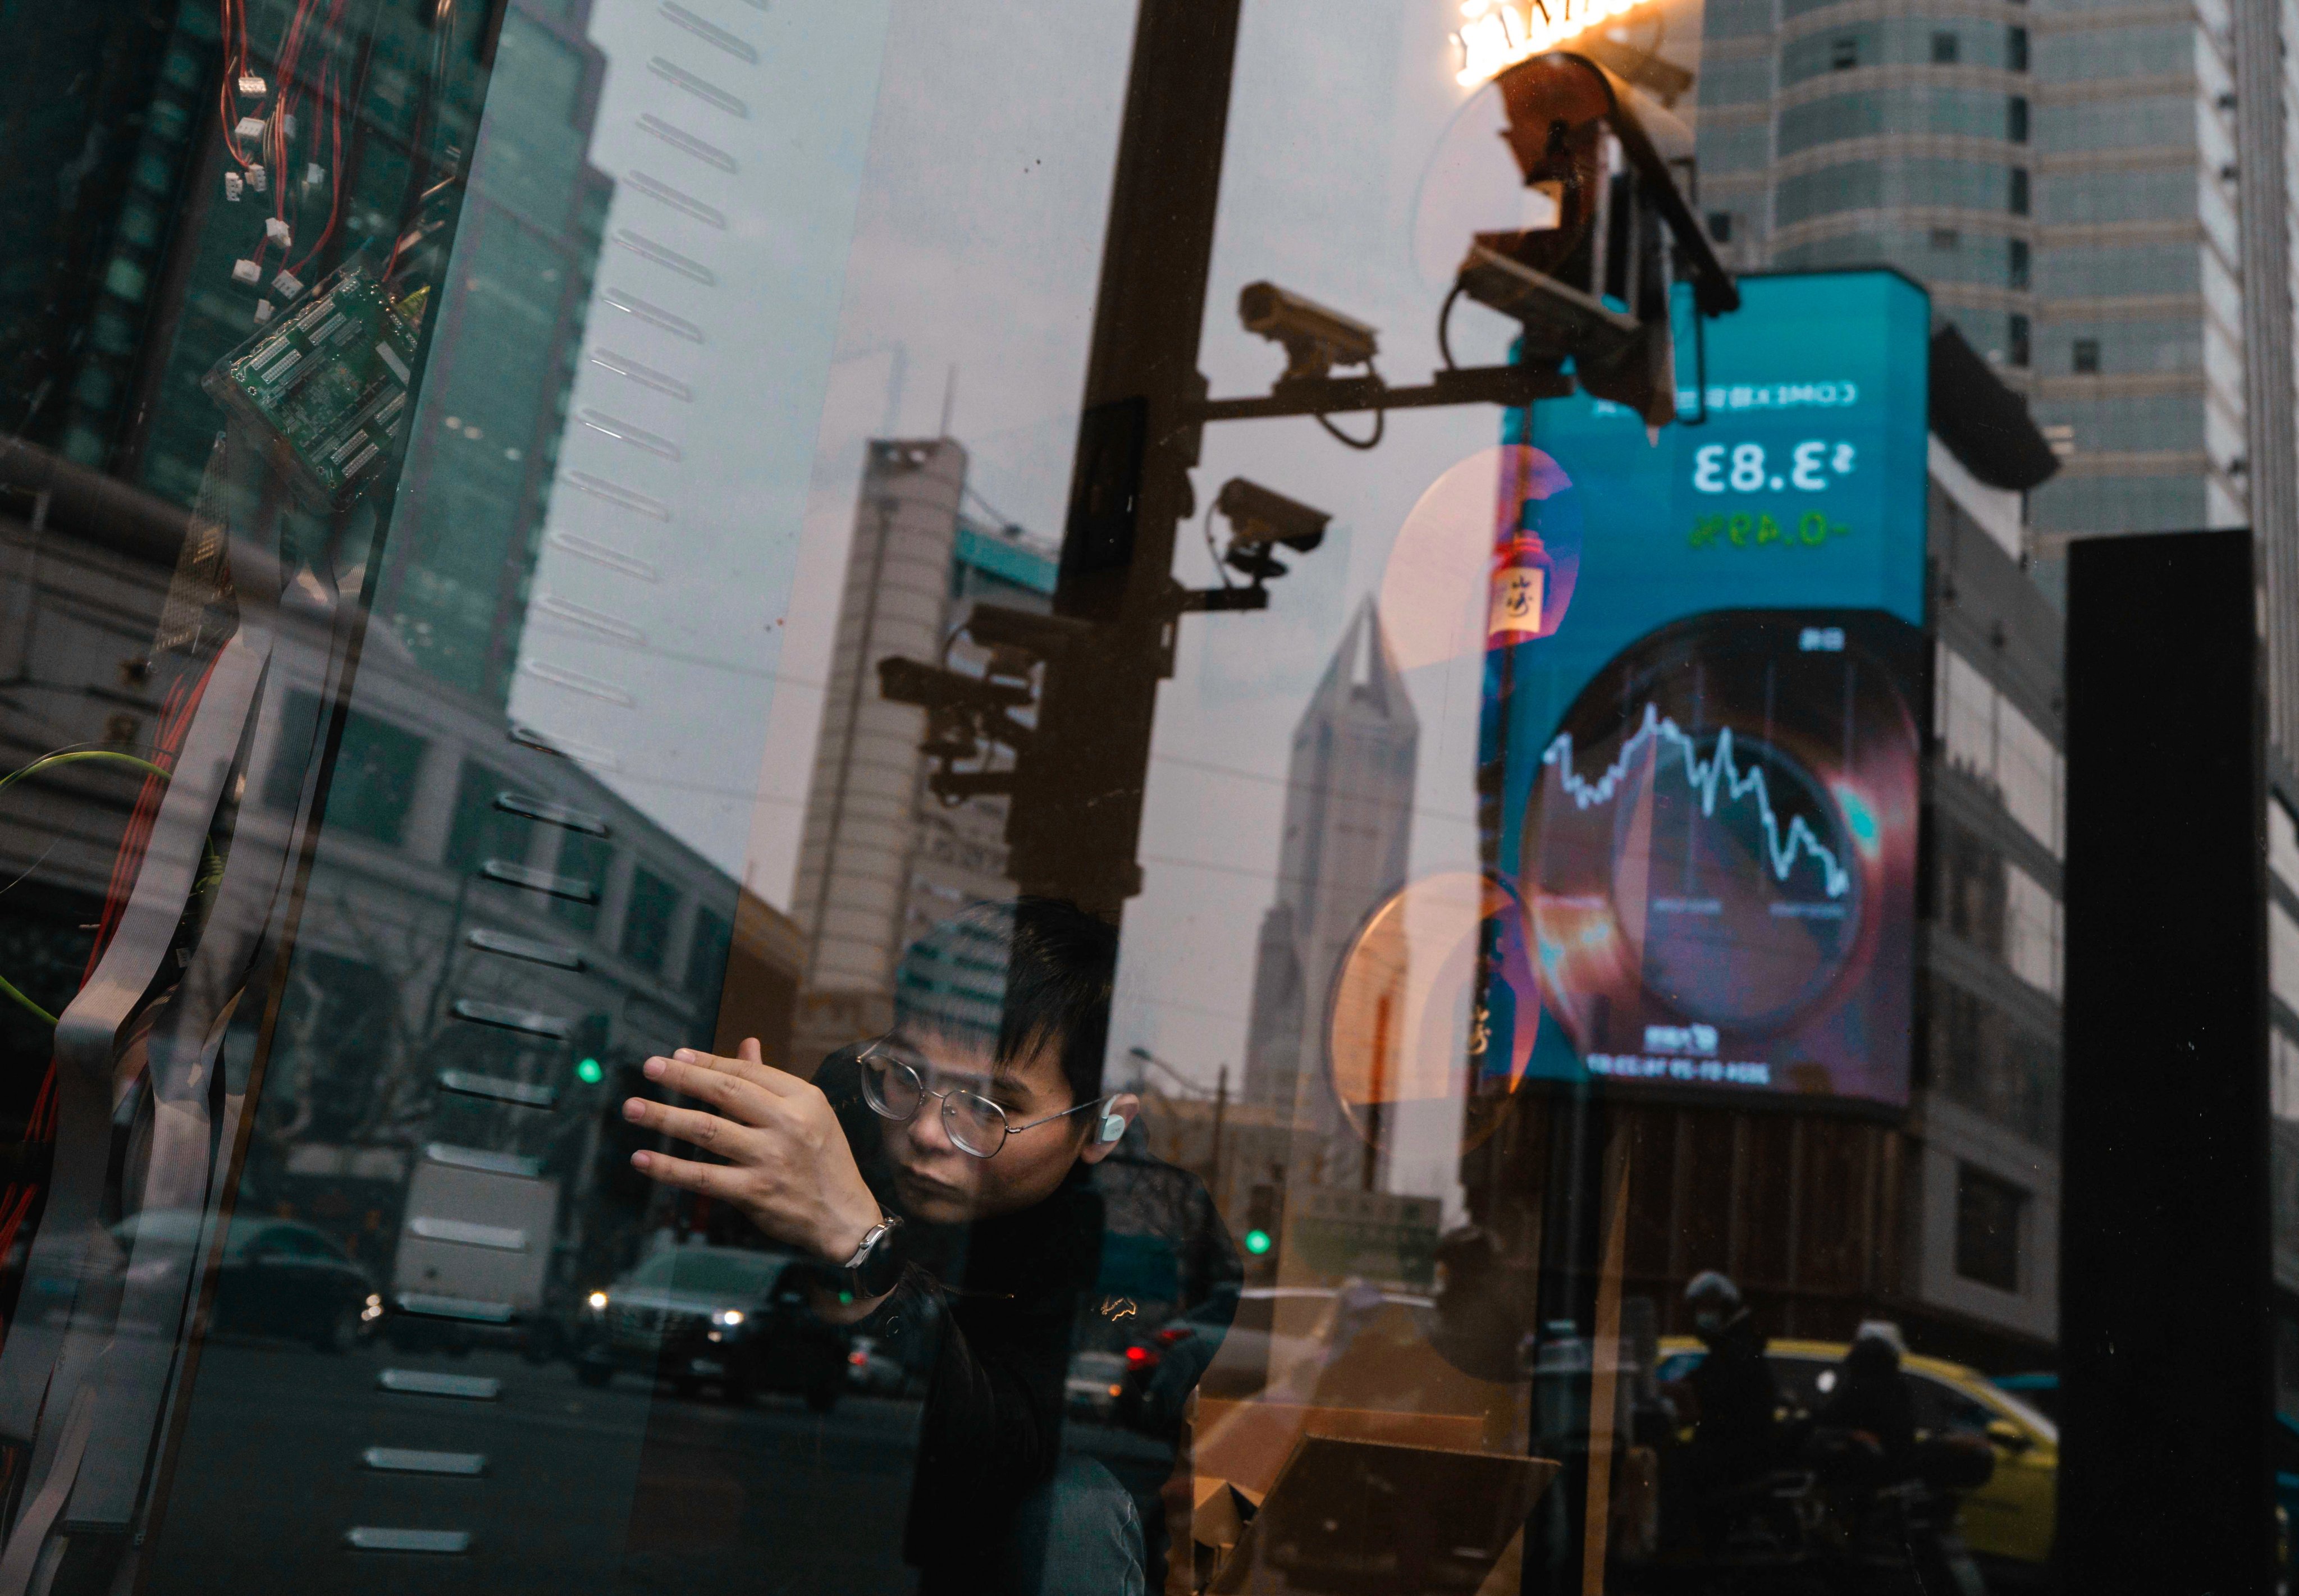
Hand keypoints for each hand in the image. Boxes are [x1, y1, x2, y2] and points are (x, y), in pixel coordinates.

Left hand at [623, 1039, 883, 1265]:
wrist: (844, 1216)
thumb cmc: (824, 1160)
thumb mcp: (810, 1112)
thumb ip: (772, 1080)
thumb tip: (746, 1044)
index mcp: (803, 1098)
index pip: (747, 1072)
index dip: (708, 1062)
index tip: (676, 1056)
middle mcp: (787, 1123)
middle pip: (725, 1092)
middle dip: (683, 1078)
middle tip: (649, 1067)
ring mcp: (770, 1158)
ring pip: (708, 1130)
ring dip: (665, 1118)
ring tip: (632, 1108)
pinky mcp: (754, 1191)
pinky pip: (703, 1177)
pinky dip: (670, 1168)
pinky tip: (643, 1159)